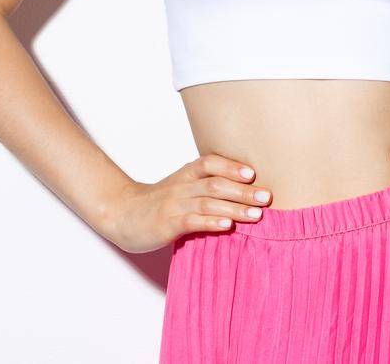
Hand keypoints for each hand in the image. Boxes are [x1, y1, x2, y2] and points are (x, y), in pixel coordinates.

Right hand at [100, 153, 272, 253]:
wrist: (122, 214)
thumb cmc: (158, 202)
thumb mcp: (181, 187)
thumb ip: (205, 185)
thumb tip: (243, 189)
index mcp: (186, 174)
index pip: (210, 163)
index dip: (231, 166)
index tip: (253, 173)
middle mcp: (182, 186)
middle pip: (215, 184)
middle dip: (243, 190)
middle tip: (266, 197)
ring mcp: (174, 205)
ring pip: (208, 202)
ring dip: (235, 208)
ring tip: (256, 215)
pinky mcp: (168, 224)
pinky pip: (192, 221)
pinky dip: (211, 221)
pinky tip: (227, 226)